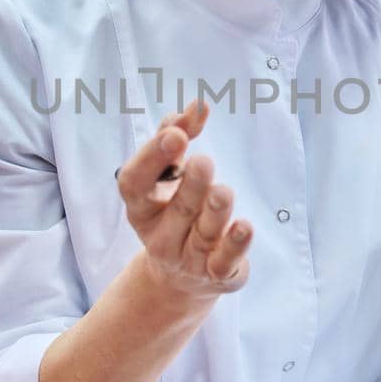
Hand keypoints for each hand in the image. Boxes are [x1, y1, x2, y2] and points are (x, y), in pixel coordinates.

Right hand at [117, 99, 252, 300]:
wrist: (183, 276)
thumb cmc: (176, 209)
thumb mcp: (171, 172)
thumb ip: (180, 134)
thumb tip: (198, 105)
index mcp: (142, 206)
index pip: (135, 182)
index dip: (151, 158)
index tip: (175, 135)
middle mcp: (160, 235)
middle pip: (177, 209)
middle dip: (190, 185)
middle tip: (204, 161)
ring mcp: (187, 258)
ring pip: (203, 233)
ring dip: (214, 212)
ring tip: (223, 191)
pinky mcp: (215, 274)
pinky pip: (224, 260)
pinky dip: (234, 244)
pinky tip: (244, 226)